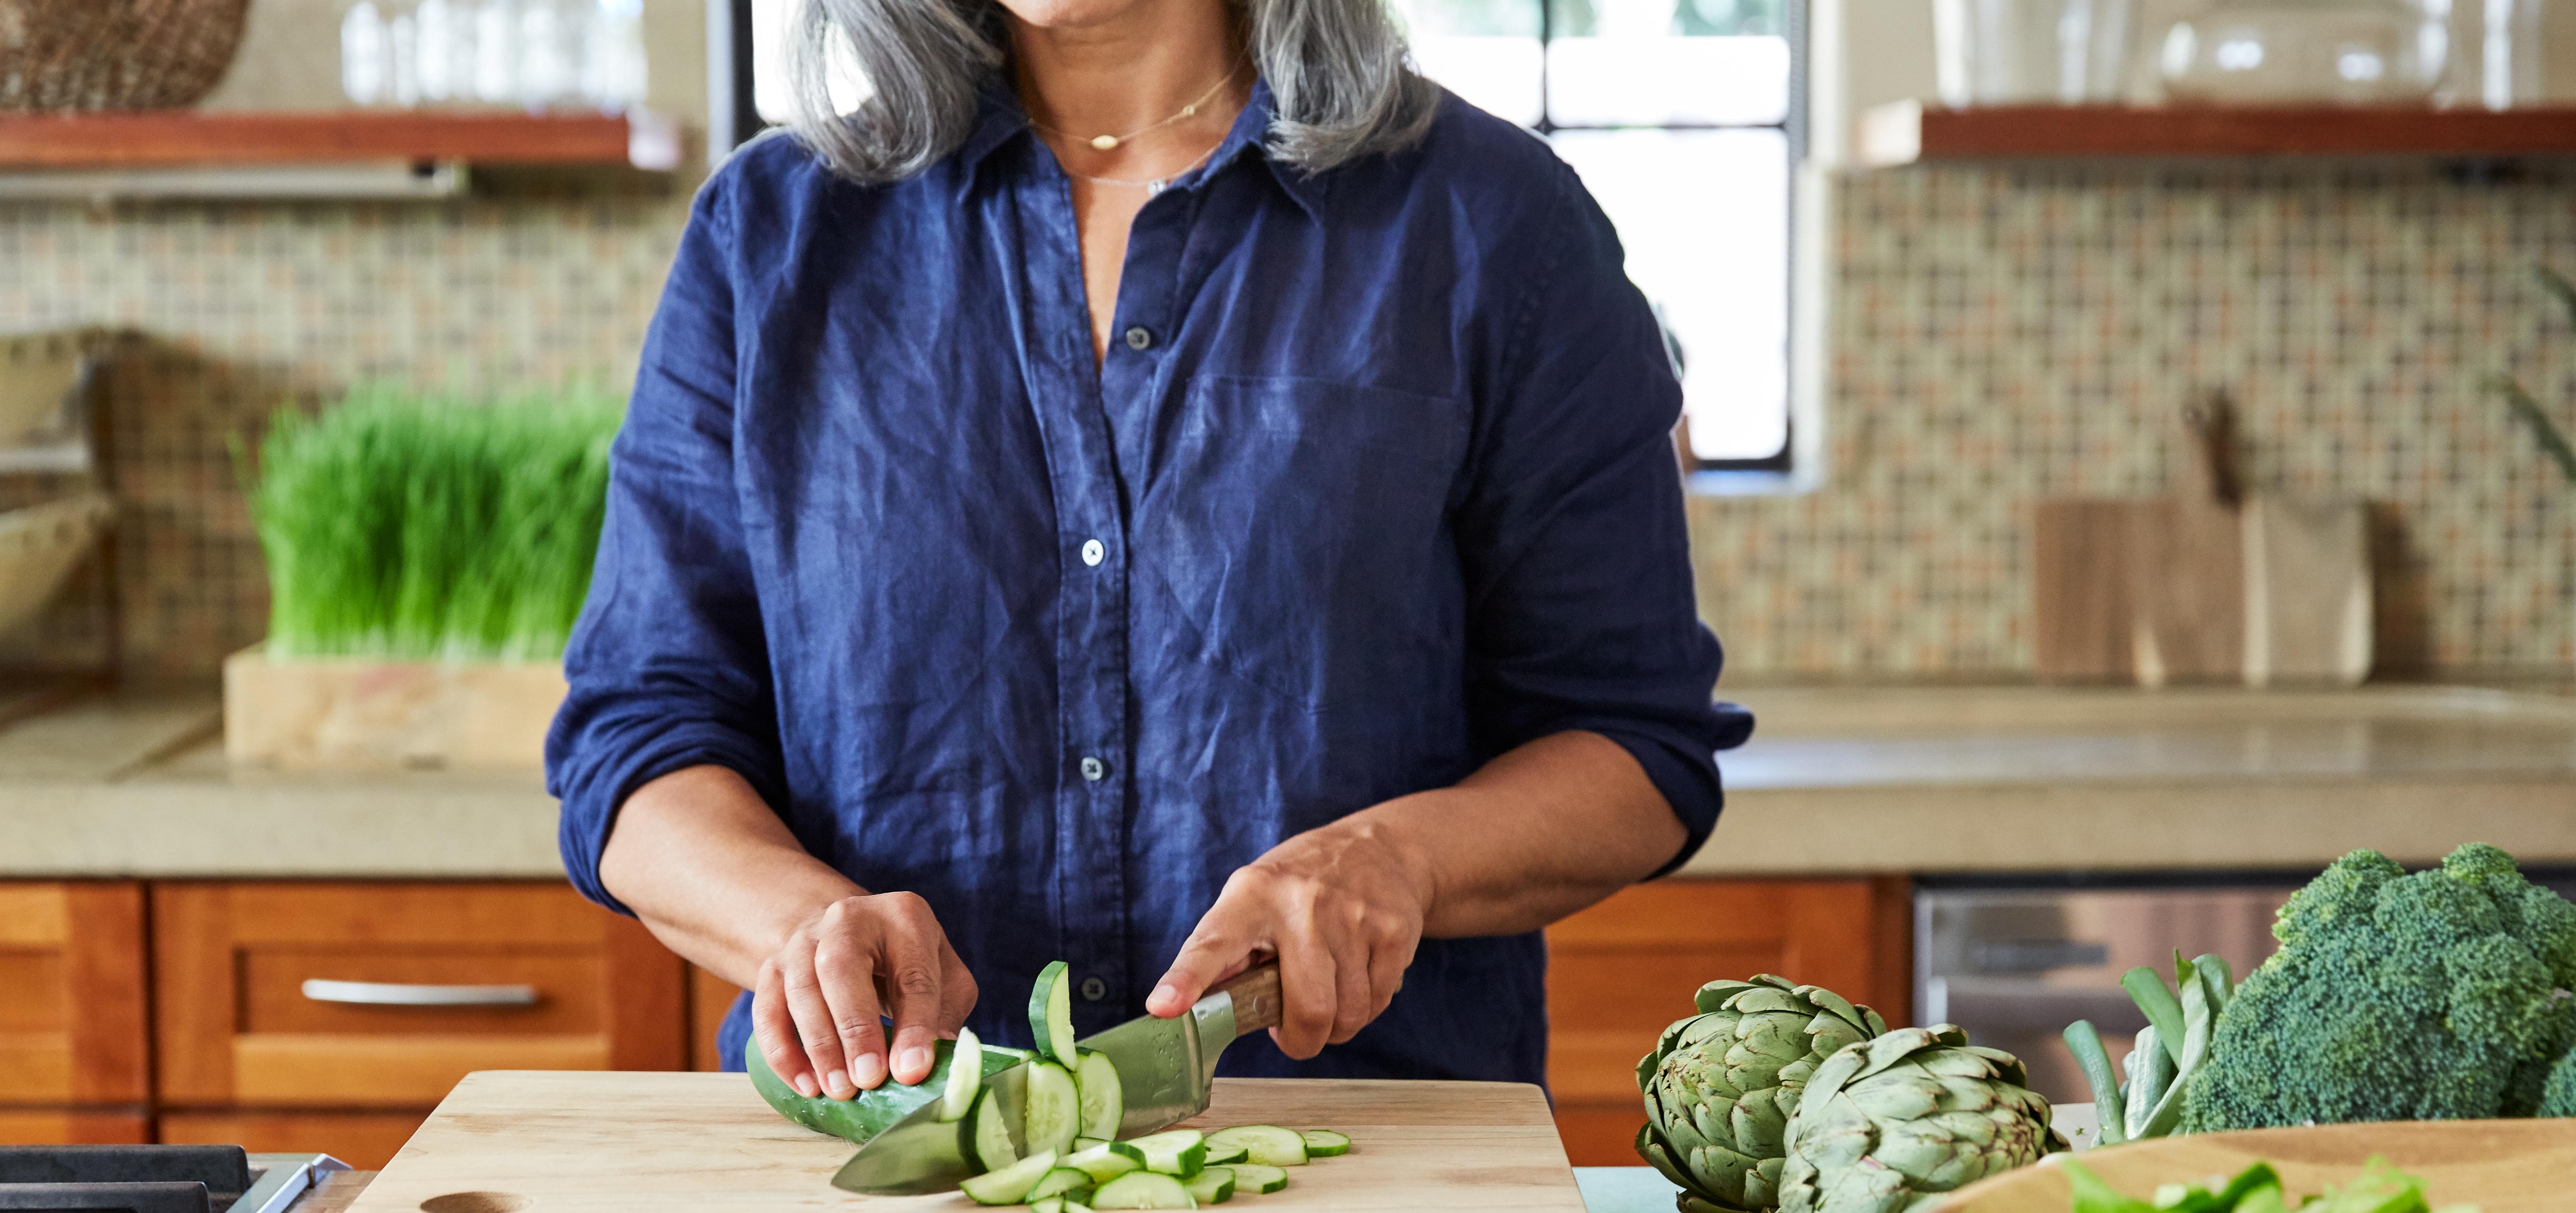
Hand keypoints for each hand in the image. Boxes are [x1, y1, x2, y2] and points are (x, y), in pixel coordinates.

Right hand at [752, 891, 976, 1099]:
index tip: (913, 1071)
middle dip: (855, 1028)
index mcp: (904, 916)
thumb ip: (945, 1016)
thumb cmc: (908, 962)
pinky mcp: (773, 966)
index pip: (911, 974)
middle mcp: (849, 919)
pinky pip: (767, 1010)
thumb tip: (937, 1069)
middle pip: (841, 968)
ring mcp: (804, 940)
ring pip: (800, 989)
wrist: (851, 933)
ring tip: (840, 1091)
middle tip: (868, 1080)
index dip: (913, 1026)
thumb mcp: (944, 977)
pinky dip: (783, 1052)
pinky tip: (806, 1086)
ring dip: (819, 1046)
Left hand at [1146, 813, 1436, 1057]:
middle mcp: (1301, 903)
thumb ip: (1227, 952)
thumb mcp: (1252, 899)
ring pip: (1348, 1015)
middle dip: (1301, 1040)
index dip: (1186, 979)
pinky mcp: (1392, 930)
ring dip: (1336, 1025)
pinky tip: (1358, 976)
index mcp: (1250, 897)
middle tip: (1296, 1033)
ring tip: (1329, 994)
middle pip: (1307, 1009)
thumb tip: (1188, 1010)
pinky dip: (1366, 1006)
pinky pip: (1379, 1002)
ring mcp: (1353, 916)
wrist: (1380, 848)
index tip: (1163, 1007)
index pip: (1212, 943)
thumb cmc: (1299, 889)